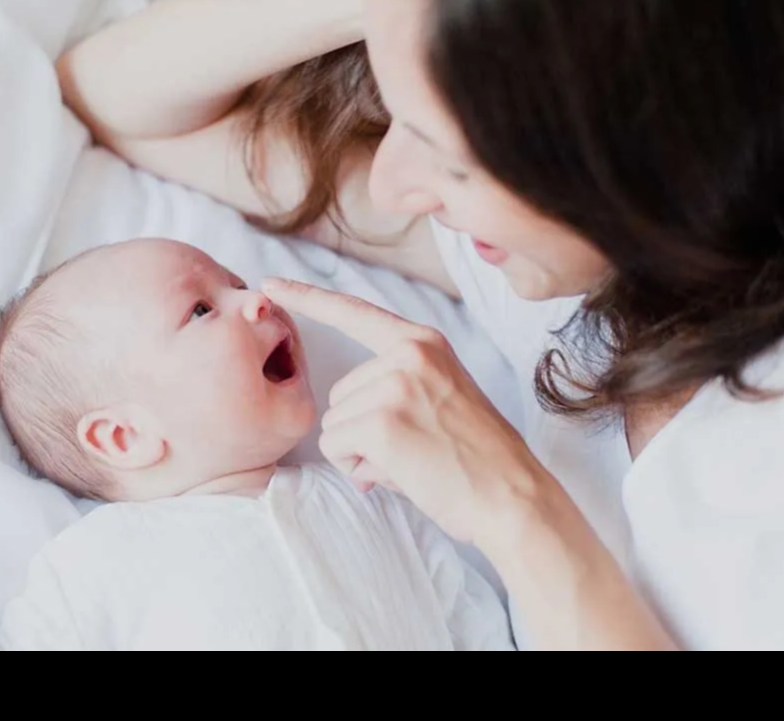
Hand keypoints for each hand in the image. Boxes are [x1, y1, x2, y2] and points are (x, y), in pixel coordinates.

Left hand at [263, 278, 545, 547]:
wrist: (513, 497)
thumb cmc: (479, 460)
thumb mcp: (442, 400)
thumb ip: (394, 396)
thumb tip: (345, 439)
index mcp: (423, 342)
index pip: (353, 312)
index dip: (308, 299)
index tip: (270, 285)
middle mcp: (407, 354)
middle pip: (338, 394)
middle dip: (361, 430)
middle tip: (411, 450)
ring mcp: (394, 385)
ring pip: (334, 424)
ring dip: (360, 452)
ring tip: (411, 461)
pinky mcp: (382, 422)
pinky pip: (336, 448)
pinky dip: (358, 468)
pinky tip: (398, 472)